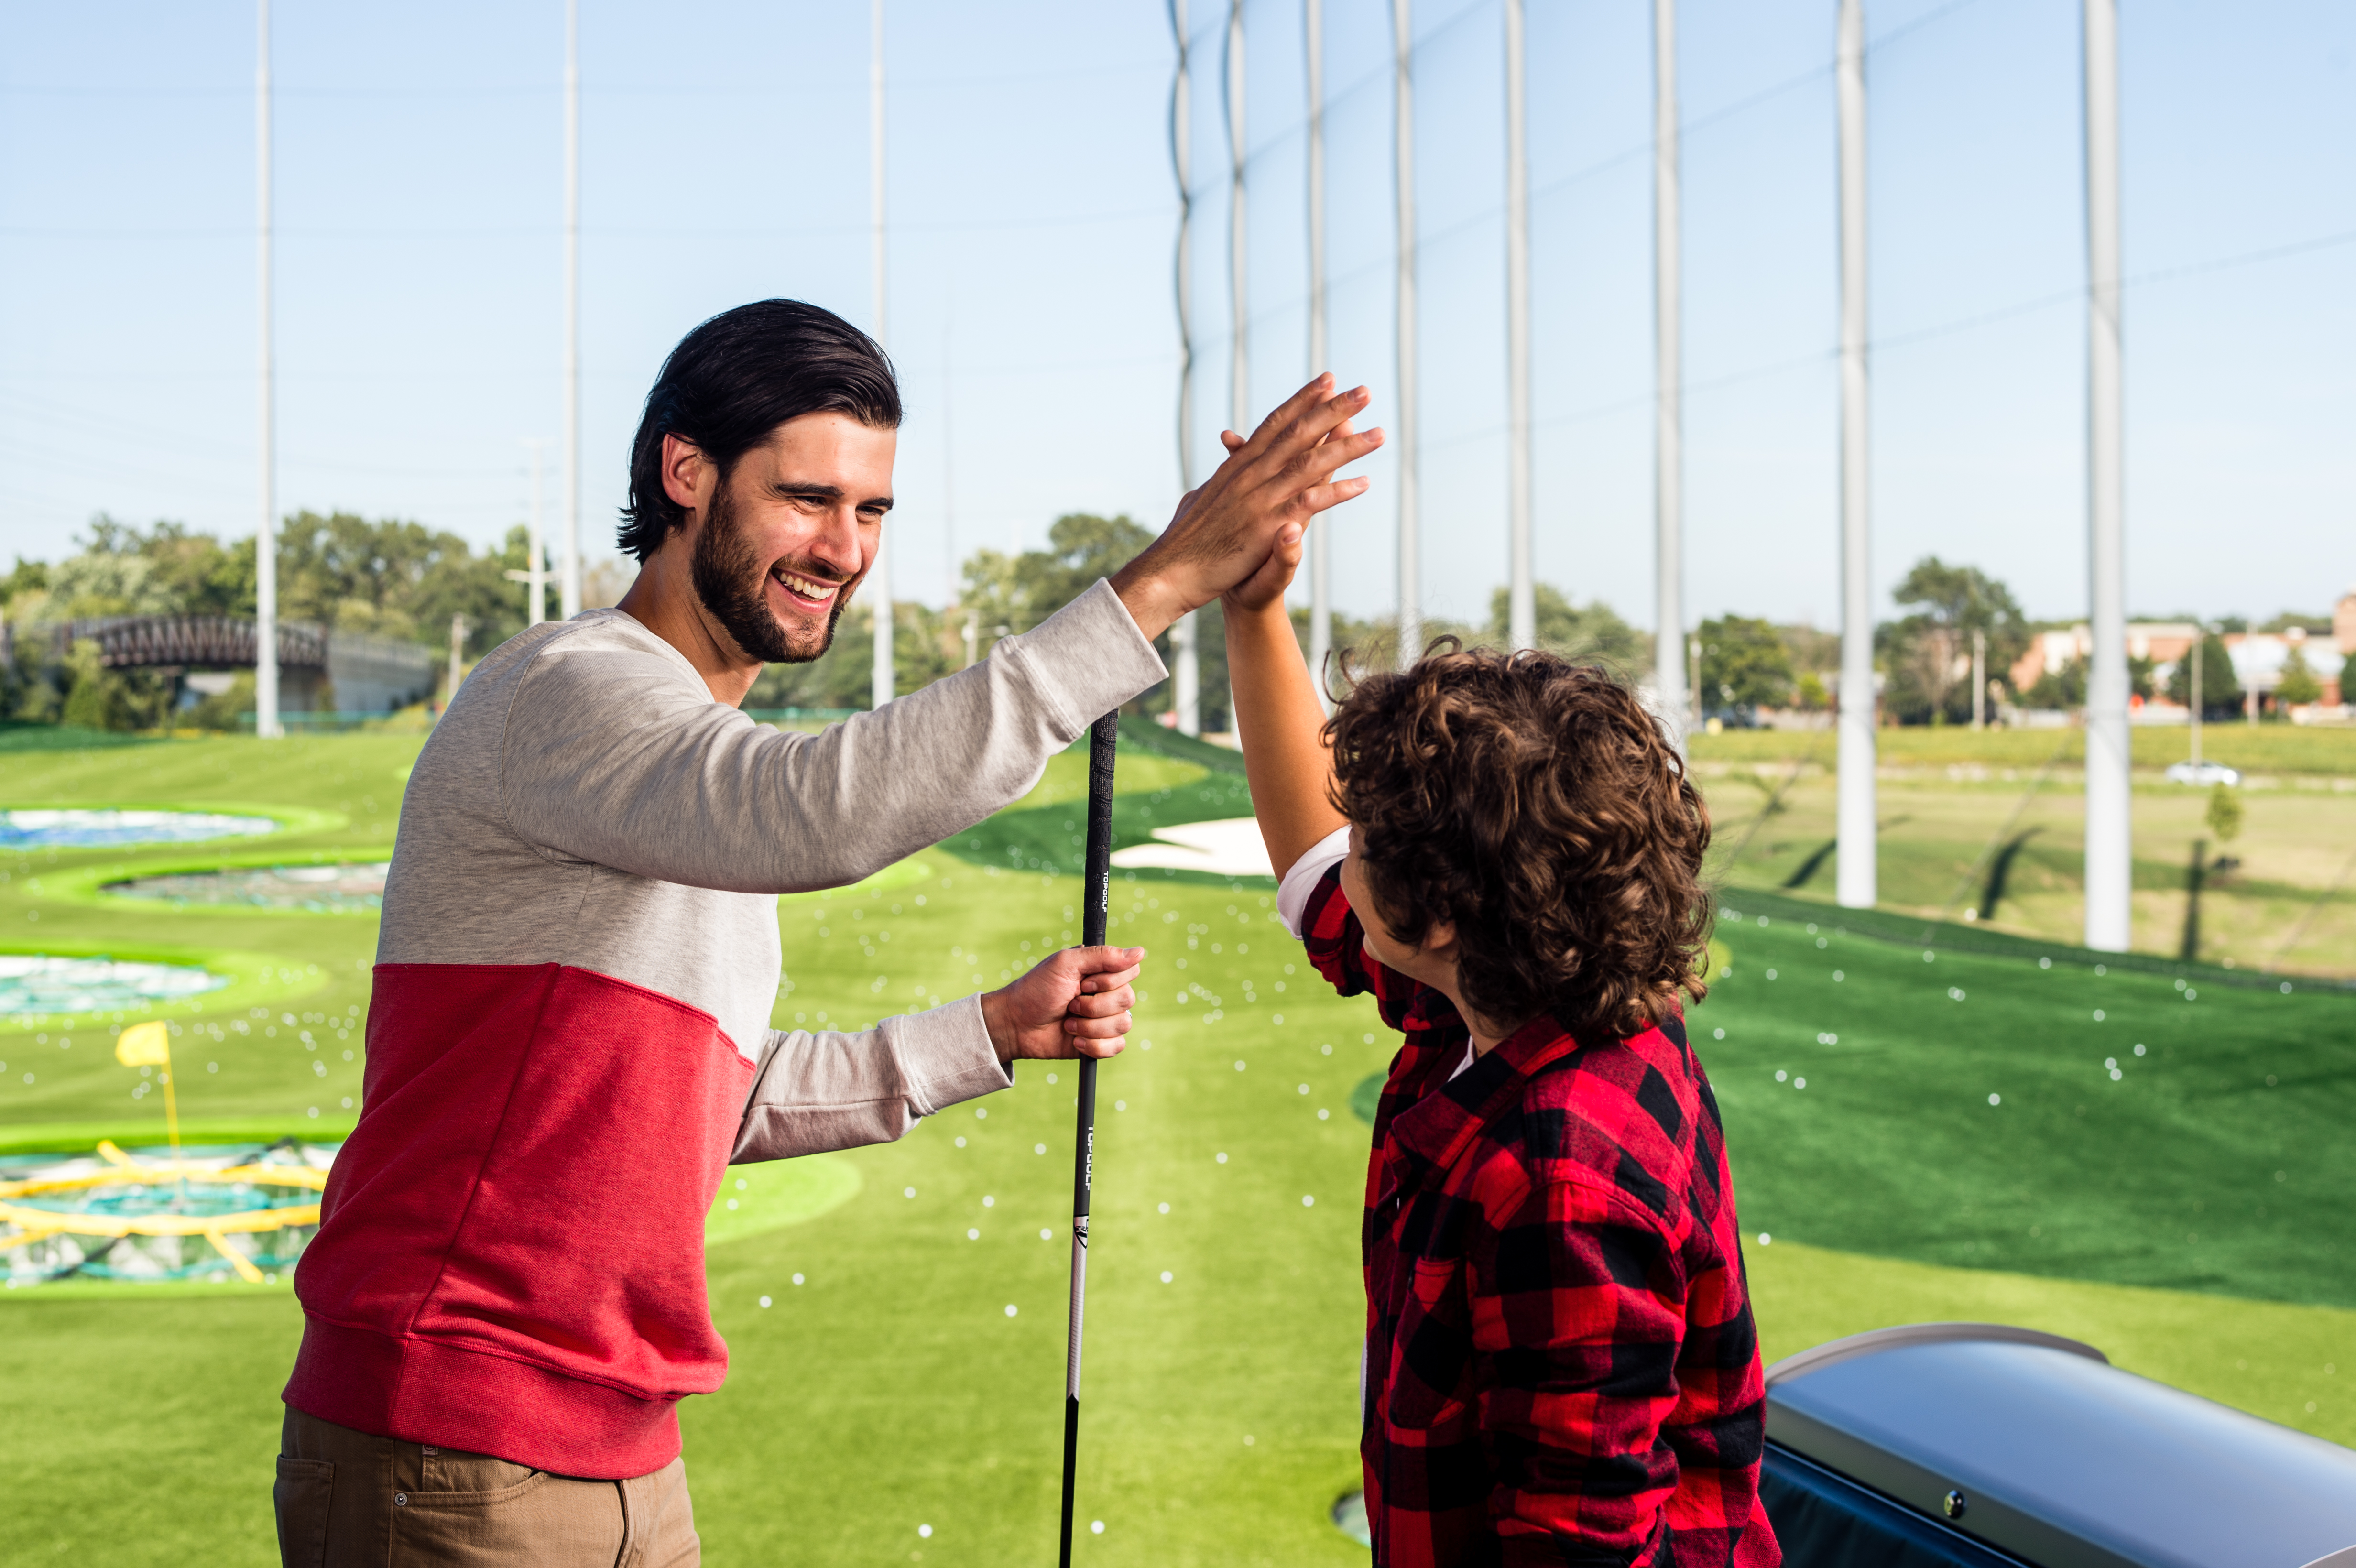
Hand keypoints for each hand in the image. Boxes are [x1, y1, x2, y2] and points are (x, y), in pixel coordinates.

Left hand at [980, 945, 1144, 1063]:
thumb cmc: (1036, 990)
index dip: (1108, 980)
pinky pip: (1116, 1046)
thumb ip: (1102, 956)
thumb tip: (1140, 952)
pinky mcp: (1101, 1042)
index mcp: (1101, 971)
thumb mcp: (1065, 963)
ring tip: (1068, 1023)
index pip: (1131, 971)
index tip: (1084, 982)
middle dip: (1094, 1005)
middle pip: (1127, 999)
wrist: (1016, 1025)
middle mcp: (1107, 994)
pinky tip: (1074, 1040)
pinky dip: (1093, 1045)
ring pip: (1123, 1024)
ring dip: (1090, 1026)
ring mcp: (1105, 1019)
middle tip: (1070, 1003)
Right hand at [1110, 375, 1381, 639]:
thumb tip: (1226, 463)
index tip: (1327, 380)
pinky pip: (1309, 503)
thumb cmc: (1185, 542)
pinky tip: (1363, 483)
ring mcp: (1259, 498)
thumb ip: (1220, 479)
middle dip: (1333, 410)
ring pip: (1311, 463)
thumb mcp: (1201, 499)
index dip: (1303, 401)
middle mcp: (1250, 475)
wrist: (1171, 572)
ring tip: (1379, 434)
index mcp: (1237, 467)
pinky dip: (1337, 491)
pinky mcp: (1266, 525)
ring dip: (1348, 447)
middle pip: (1298, 434)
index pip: (1275, 424)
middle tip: (1364, 391)